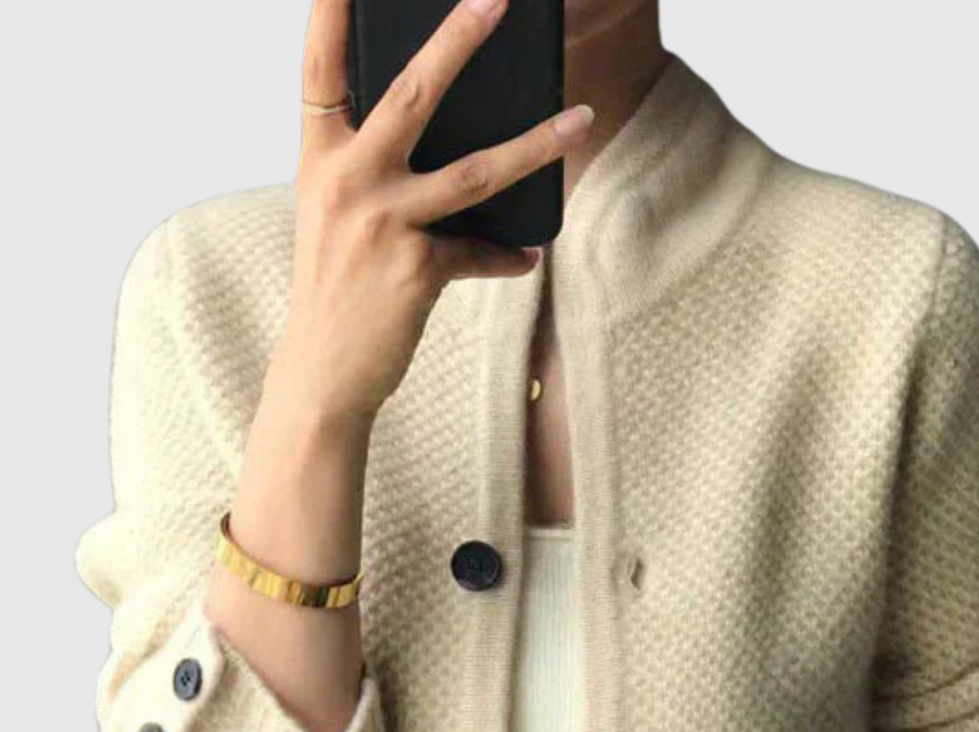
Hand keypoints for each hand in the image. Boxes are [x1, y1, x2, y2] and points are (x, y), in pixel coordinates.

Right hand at [271, 0, 594, 431]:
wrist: (322, 373)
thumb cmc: (335, 288)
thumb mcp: (337, 217)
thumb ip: (375, 172)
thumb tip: (456, 145)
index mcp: (319, 160)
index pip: (321, 69)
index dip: (331, 13)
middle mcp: (346, 181)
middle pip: (411, 94)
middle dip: (458, 39)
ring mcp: (382, 223)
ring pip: (473, 170)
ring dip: (536, 144)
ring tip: (582, 119)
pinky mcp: (416, 270)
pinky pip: (480, 252)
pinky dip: (505, 255)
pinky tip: (524, 255)